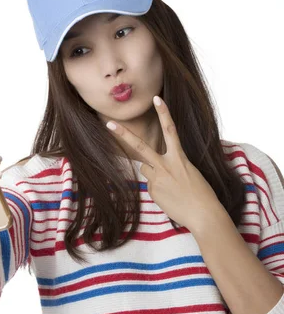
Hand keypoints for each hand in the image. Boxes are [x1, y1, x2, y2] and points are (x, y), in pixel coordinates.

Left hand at [105, 95, 221, 230]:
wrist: (204, 214)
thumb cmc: (201, 193)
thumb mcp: (190, 172)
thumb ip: (171, 165)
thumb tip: (153, 169)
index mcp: (179, 157)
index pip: (170, 130)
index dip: (164, 113)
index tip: (157, 98)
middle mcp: (166, 165)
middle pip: (140, 147)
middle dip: (124, 135)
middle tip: (109, 123)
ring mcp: (157, 179)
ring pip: (145, 169)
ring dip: (153, 173)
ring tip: (171, 186)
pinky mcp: (153, 191)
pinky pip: (151, 186)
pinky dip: (159, 190)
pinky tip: (171, 198)